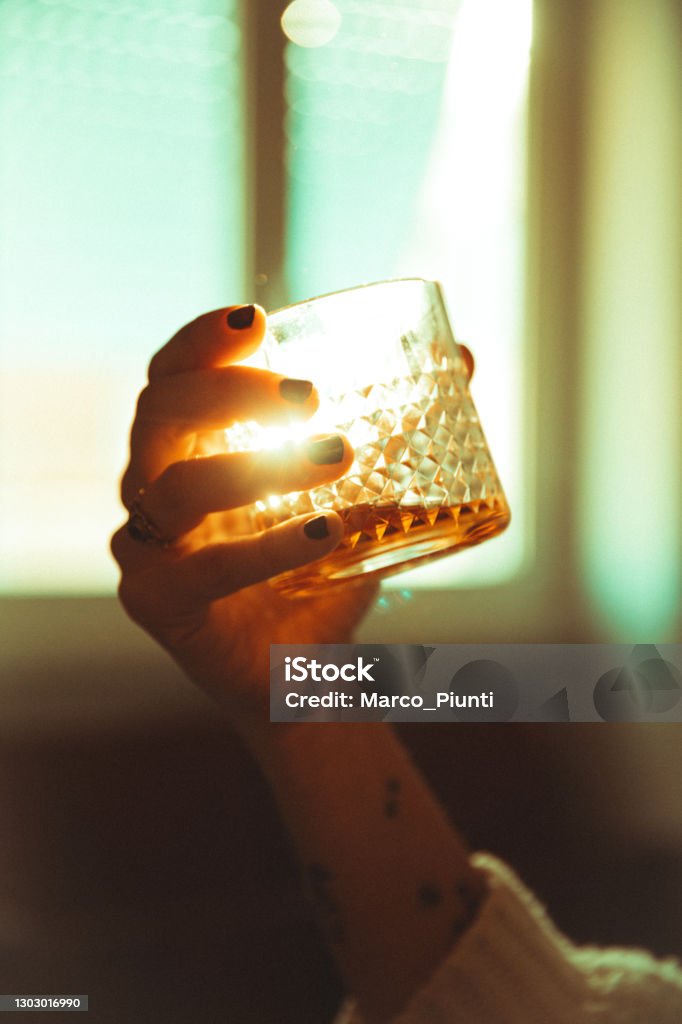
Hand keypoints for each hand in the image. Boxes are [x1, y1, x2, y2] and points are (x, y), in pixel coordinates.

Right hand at [111, 304, 377, 734]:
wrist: (301, 678)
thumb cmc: (318, 576)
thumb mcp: (363, 491)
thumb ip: (402, 429)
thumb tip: (463, 357)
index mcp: (188, 451)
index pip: (173, 377)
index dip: (203, 342)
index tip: (260, 320)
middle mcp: (154, 490)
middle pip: (159, 414)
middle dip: (230, 392)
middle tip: (311, 395)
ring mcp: (147, 549)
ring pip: (175, 487)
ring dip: (255, 465)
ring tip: (339, 455)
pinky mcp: (159, 603)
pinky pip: (205, 568)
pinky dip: (267, 548)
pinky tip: (327, 532)